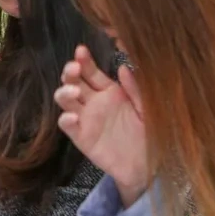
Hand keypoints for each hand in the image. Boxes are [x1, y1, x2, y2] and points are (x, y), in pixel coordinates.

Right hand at [55, 45, 149, 206]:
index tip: (81, 50)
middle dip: (70, 72)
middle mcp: (94, 102)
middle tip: (74, 68)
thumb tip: (123, 68)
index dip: (84, 60)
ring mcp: (85, 119)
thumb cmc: (149, 134)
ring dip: (65, 92)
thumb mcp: (147, 109)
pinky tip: (72, 116)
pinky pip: (68, 126)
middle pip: (74, 81)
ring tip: (74, 91)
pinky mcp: (81, 137)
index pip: (91, 71)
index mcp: (110, 91)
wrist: (148, 166)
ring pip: (66, 100)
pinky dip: (66, 119)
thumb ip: (135, 90)